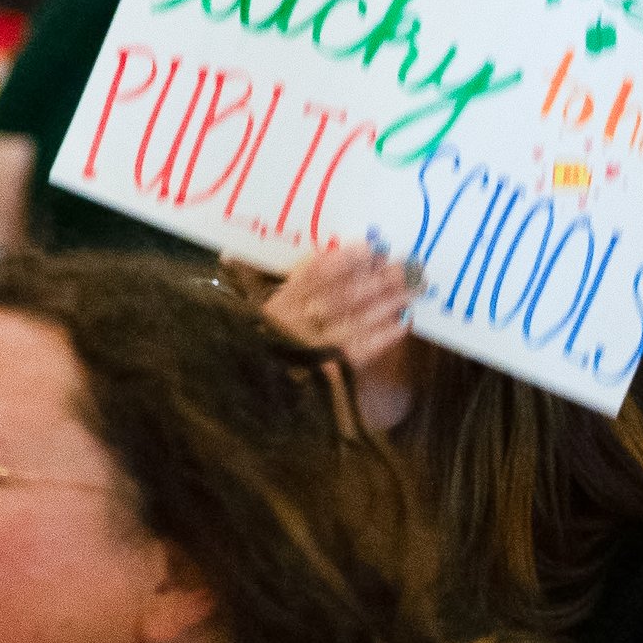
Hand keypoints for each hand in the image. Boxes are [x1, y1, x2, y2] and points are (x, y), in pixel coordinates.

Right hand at [257, 242, 420, 433]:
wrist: (251, 395)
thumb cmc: (252, 344)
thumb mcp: (246, 309)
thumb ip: (246, 280)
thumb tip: (228, 254)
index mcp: (276, 304)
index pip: (314, 274)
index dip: (344, 260)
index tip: (370, 247)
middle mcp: (296, 323)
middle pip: (343, 294)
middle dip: (377, 279)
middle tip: (407, 265)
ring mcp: (315, 349)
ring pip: (357, 320)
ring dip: (388, 303)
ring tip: (413, 289)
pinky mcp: (331, 373)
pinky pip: (362, 351)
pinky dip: (384, 336)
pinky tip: (402, 323)